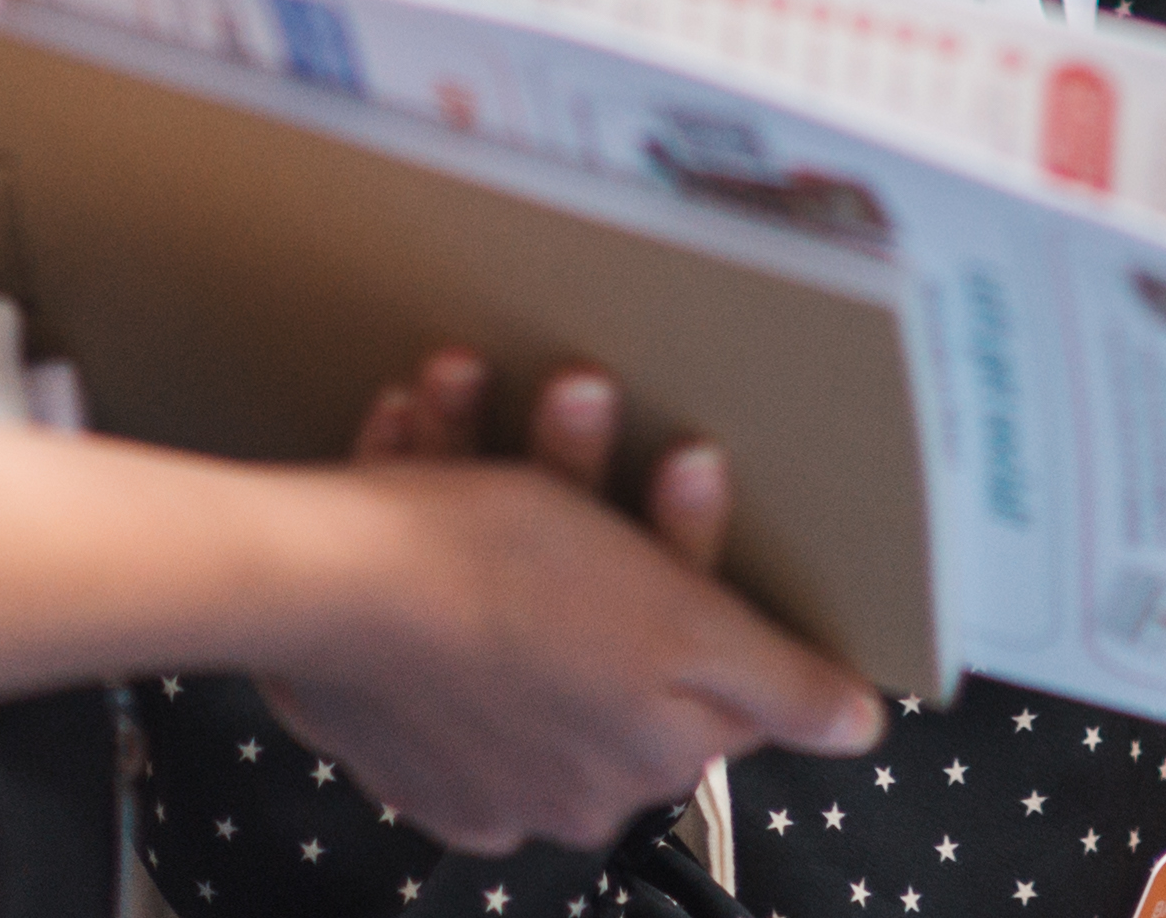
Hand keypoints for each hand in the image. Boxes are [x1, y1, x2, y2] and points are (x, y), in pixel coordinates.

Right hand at [251, 385, 872, 852]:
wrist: (310, 577)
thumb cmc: (492, 589)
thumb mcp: (678, 620)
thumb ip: (776, 686)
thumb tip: (855, 727)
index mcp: (632, 764)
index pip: (705, 656)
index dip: (695, 544)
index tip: (684, 461)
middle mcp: (548, 774)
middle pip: (604, 610)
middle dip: (588, 493)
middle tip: (574, 401)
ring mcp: (455, 744)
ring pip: (504, 582)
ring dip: (497, 469)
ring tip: (469, 390)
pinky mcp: (374, 700)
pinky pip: (419, 592)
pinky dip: (421, 501)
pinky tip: (415, 433)